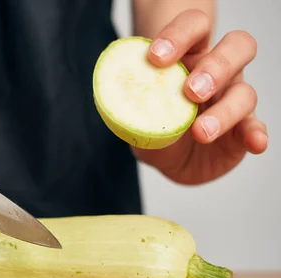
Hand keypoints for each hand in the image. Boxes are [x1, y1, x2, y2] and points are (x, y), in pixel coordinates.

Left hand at [132, 10, 267, 184]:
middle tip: (190, 91)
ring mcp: (232, 99)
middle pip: (236, 47)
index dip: (178, 34)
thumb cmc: (153, 124)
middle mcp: (217, 71)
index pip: (194, 26)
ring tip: (200, 131)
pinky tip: (253, 142)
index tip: (155, 56)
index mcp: (189, 55)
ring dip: (225, 111)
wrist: (167, 158)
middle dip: (215, 67)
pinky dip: (256, 134)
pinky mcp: (243, 129)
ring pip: (245, 92)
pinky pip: (255, 127)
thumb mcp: (134, 113)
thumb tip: (114, 101)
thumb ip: (127, 105)